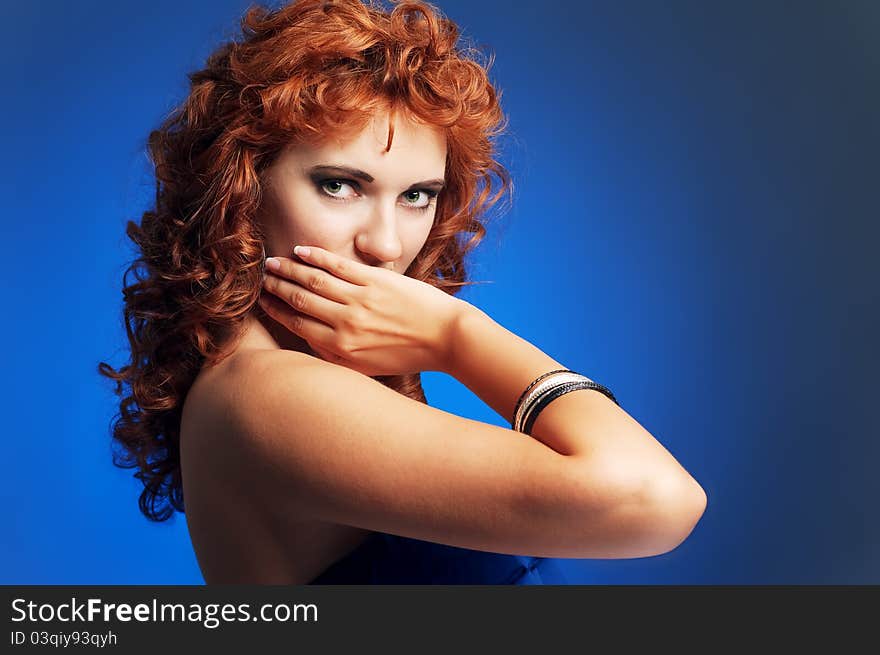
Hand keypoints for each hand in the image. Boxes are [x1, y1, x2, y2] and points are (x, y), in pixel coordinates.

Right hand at [258, 245, 465, 376]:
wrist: (446, 338)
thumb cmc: (408, 355)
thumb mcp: (367, 367)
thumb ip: (335, 356)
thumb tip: (308, 339)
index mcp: (341, 348)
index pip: (297, 324)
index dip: (276, 310)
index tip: (262, 300)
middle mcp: (346, 324)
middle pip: (300, 300)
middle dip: (276, 287)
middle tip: (261, 277)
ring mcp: (360, 300)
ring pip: (314, 280)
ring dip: (289, 270)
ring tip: (273, 263)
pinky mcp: (376, 281)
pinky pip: (338, 266)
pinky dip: (316, 258)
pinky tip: (301, 252)